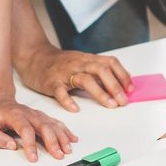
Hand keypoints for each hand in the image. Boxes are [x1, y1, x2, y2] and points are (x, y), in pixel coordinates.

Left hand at [0, 91, 77, 161]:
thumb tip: (11, 146)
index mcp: (15, 115)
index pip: (26, 130)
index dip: (30, 144)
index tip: (33, 157)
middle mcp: (29, 114)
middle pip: (44, 127)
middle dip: (53, 142)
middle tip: (59, 155)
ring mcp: (37, 114)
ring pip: (53, 125)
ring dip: (62, 137)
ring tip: (68, 149)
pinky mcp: (41, 117)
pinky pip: (56, 123)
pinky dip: (65, 130)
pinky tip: (71, 138)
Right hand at [15, 42, 132, 112]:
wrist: (34, 57)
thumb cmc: (61, 63)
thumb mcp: (82, 62)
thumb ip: (99, 71)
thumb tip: (120, 82)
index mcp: (88, 59)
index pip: (110, 63)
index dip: (123, 75)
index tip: (131, 89)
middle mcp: (79, 63)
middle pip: (101, 70)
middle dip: (115, 86)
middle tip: (123, 101)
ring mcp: (65, 72)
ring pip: (85, 79)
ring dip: (100, 93)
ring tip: (110, 104)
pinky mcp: (51, 82)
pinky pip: (60, 91)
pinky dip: (68, 100)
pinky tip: (75, 108)